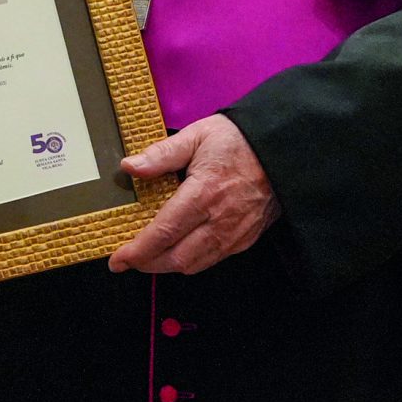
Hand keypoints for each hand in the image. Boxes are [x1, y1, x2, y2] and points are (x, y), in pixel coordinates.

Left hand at [108, 115, 280, 274]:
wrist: (283, 150)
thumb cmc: (239, 140)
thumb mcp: (197, 136)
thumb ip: (161, 154)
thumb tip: (129, 167)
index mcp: (203, 194)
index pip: (163, 234)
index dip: (137, 252)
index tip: (117, 260)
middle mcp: (219, 221)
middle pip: (176, 259)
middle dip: (147, 264)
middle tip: (128, 259)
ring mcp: (235, 234)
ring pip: (194, 265)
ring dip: (167, 265)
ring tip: (149, 255)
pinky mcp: (246, 239)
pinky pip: (212, 259)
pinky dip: (190, 260)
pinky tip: (178, 248)